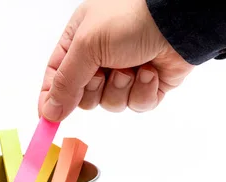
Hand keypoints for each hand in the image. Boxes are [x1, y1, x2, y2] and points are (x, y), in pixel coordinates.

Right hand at [38, 0, 194, 121]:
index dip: (51, 98)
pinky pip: (137, 104)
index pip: (56, 76)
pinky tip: (150, 71)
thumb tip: (48, 112)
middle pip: (83, 97)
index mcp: (79, 41)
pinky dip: (143, 91)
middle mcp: (100, 57)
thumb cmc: (129, 19)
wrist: (178, 19)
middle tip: (102, 73)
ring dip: (121, 89)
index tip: (47, 119)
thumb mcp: (87, 46)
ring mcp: (126, 72)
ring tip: (132, 67)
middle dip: (93, 89)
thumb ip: (65, 82)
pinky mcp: (148, 85)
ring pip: (110, 103)